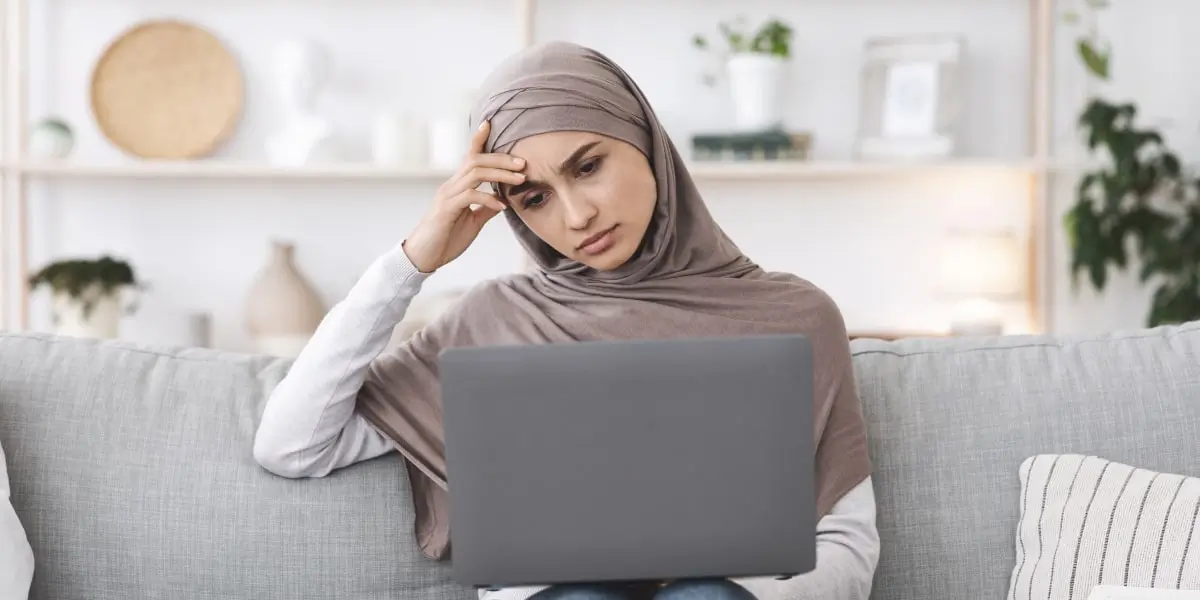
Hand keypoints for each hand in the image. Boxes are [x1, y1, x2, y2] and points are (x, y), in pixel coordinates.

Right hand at [402, 120, 524, 272]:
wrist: (424, 257)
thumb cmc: (446, 239)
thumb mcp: (472, 221)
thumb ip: (485, 208)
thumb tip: (502, 200)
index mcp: (457, 186)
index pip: (469, 156)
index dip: (479, 139)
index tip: (490, 124)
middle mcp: (451, 185)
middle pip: (476, 160)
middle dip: (502, 159)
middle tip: (523, 163)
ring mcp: (447, 195)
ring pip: (474, 173)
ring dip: (500, 174)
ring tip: (519, 180)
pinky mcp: (446, 209)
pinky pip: (470, 196)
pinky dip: (489, 199)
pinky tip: (502, 207)